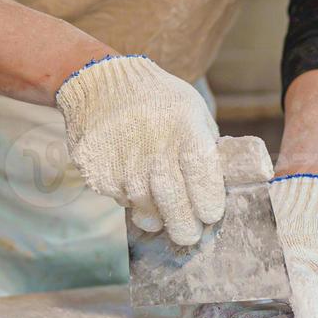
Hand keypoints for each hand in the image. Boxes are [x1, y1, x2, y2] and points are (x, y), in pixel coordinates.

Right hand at [55, 55, 222, 245]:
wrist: (101, 81)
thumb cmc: (158, 99)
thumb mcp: (192, 111)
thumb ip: (205, 146)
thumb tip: (220, 184)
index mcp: (185, 130)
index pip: (202, 177)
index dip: (208, 202)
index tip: (210, 215)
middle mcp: (153, 147)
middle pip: (174, 201)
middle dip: (185, 225)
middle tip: (190, 236)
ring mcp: (122, 160)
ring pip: (144, 206)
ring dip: (156, 217)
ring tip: (162, 219)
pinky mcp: (97, 170)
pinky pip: (119, 197)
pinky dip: (130, 200)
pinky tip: (133, 186)